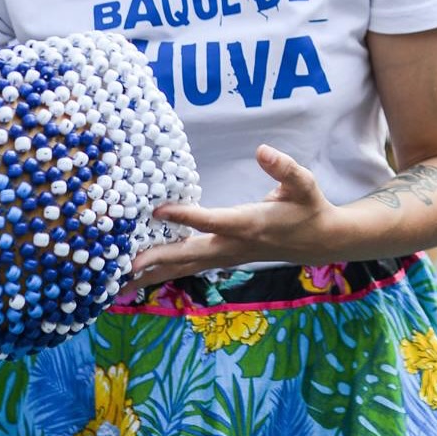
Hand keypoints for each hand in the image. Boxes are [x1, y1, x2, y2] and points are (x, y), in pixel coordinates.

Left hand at [126, 145, 337, 291]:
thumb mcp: (303, 183)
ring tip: (118, 285)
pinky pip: (188, 268)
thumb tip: (263, 150)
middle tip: (124, 265)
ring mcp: (226, 256)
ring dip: (153, 276)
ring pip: (184, 268)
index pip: (212, 221)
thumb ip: (284, 168)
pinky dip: (163, 274)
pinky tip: (139, 280)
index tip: (157, 209)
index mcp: (249, 224)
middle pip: (189, 255)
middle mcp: (232, 246)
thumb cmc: (307, 206)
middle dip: (157, 260)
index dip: (185, 215)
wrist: (318, 240)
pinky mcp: (221, 258)